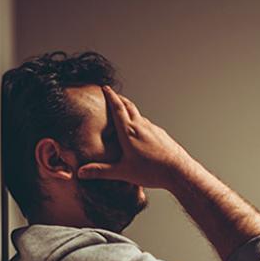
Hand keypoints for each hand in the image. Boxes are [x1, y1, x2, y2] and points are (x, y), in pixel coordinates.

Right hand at [76, 85, 194, 189]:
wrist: (178, 171)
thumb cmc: (151, 171)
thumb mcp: (122, 172)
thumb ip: (101, 171)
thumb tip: (81, 172)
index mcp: (129, 132)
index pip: (117, 108)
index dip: (110, 97)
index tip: (105, 88)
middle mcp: (141, 126)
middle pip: (128, 106)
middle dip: (119, 99)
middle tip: (113, 94)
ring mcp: (152, 129)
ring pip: (138, 115)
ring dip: (130, 110)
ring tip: (123, 112)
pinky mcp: (161, 134)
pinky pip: (147, 124)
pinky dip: (140, 122)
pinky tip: (139, 132)